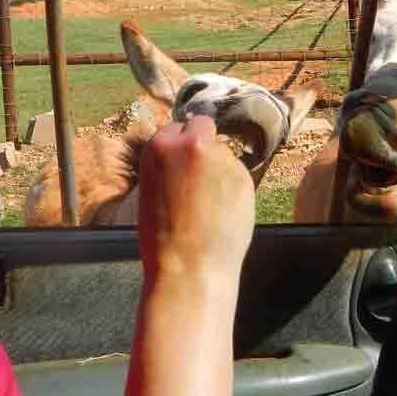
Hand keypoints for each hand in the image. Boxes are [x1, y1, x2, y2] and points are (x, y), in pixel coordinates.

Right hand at [137, 115, 254, 284]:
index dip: (181, 145)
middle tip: (201, 173)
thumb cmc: (162, 238)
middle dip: (204, 143)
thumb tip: (187, 156)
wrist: (190, 268)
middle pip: (203, 127)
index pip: (177, 128)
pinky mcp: (245, 176)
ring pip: (224, 153)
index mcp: (161, 146)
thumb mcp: (151, 189)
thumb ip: (170, 164)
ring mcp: (222, 158)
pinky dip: (234, 188)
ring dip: (220, 169)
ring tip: (211, 205)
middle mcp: (193, 144)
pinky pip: (238, 175)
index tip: (183, 161)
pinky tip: (224, 212)